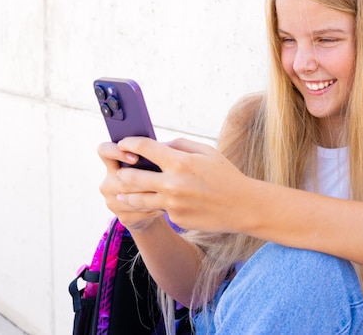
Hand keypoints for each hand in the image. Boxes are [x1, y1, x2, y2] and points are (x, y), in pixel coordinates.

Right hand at [97, 141, 165, 229]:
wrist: (151, 209)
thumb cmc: (152, 179)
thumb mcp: (149, 165)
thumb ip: (150, 156)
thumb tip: (163, 150)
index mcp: (112, 165)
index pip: (104, 150)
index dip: (116, 152)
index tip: (135, 158)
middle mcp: (108, 183)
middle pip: (124, 177)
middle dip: (146, 178)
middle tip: (164, 176)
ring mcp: (113, 202)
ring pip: (134, 196)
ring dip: (154, 193)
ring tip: (170, 190)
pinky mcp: (124, 218)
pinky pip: (143, 210)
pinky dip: (157, 206)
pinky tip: (167, 204)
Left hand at [113, 137, 252, 232]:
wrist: (243, 206)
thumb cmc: (226, 175)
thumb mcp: (207, 151)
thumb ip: (179, 145)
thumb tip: (157, 145)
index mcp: (180, 162)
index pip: (144, 148)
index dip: (129, 144)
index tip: (123, 144)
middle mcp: (172, 184)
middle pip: (132, 176)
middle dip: (123, 172)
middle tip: (119, 170)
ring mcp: (172, 204)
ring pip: (138, 199)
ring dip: (127, 194)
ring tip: (121, 192)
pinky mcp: (176, 219)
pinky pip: (161, 209)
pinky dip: (159, 205)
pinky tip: (161, 203)